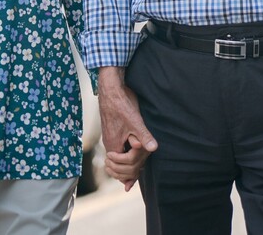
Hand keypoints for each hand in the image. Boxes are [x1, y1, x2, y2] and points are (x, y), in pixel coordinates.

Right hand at [98, 68, 157, 190]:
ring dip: (127, 164)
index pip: (123, 167)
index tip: (142, 167)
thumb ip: (144, 136)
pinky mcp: (112, 133)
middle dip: (130, 170)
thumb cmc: (121, 106)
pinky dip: (124, 156)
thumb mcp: (135, 122)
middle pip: (119, 167)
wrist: (111, 91)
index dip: (133, 169)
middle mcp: (109, 145)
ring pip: (117, 159)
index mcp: (113, 146)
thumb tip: (153, 149)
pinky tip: (132, 153)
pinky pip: (117, 150)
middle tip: (141, 169)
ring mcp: (110, 139)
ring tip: (138, 166)